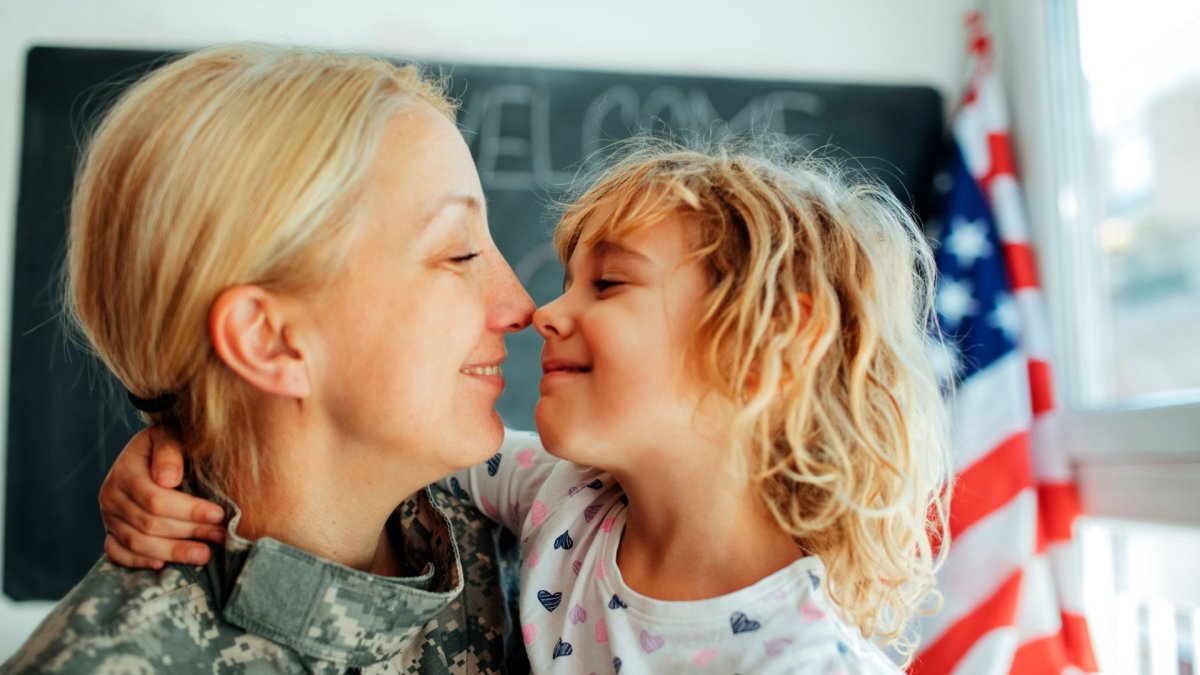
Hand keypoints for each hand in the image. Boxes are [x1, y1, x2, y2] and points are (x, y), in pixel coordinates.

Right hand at [98, 427, 225, 567]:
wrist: (151, 451)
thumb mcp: (170, 436)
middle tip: (221, 535)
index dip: (189, 510)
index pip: (156, 500)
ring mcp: (108, 516)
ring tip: (204, 554)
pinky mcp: (110, 531)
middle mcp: (111, 496)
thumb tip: (168, 480)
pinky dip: (139, 561)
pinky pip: (117, 553)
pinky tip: (163, 565)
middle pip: (149, 524)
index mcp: (125, 472)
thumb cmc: (169, 443)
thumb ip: (170, 452)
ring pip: (136, 542)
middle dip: (189, 532)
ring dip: (173, 551)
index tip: (218, 514)